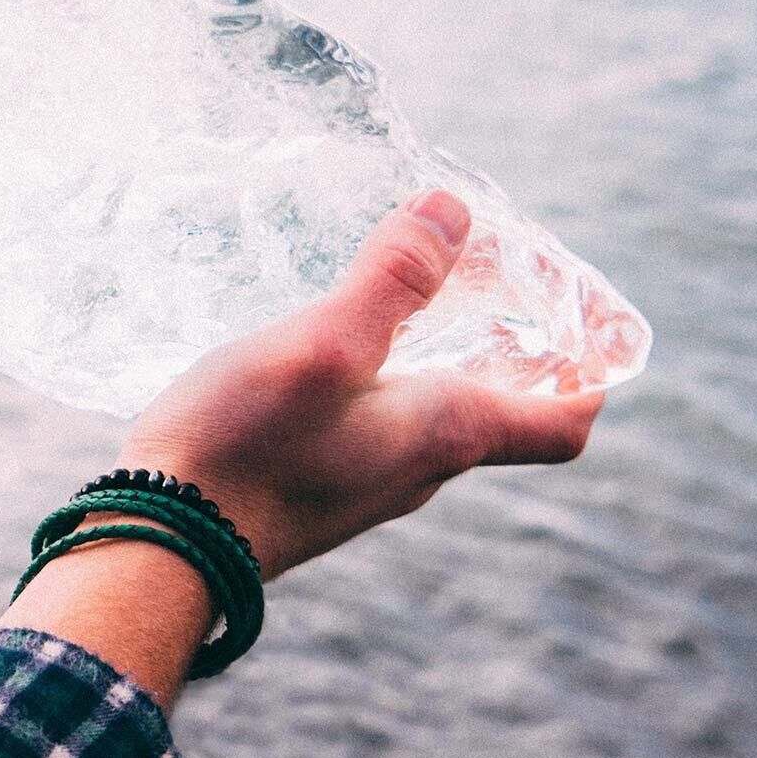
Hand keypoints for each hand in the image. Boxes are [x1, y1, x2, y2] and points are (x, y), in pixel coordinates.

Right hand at [0, 191, 604, 704]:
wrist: (164, 545)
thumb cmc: (247, 446)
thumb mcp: (323, 345)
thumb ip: (390, 280)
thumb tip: (452, 212)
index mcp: (446, 434)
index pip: (563, 422)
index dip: (593, 376)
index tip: (588, 326)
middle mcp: (418, 470)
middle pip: (498, 413)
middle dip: (506, 348)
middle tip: (484, 280)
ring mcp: (363, 486)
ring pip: (430, 421)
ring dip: (436, 362)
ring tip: (402, 301)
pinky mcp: (312, 490)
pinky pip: (372, 432)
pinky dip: (380, 386)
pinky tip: (327, 355)